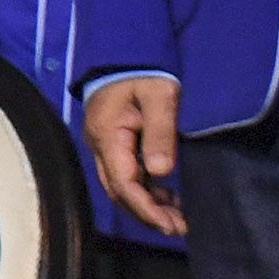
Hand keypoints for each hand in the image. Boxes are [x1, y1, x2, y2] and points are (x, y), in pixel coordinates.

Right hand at [83, 75, 185, 239]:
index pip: (123, 183)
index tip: (171, 225)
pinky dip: (146, 190)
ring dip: (147, 204)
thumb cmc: (145, 70)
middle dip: (147, 213)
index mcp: (108, 135)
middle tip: (178, 228)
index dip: (146, 209)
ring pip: (121, 185)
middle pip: (119, 191)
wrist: (126, 50)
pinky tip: (167, 196)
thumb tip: (162, 172)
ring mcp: (105, 144)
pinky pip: (126, 174)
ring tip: (177, 218)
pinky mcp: (114, 142)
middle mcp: (100, 145)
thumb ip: (160, 133)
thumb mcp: (160, 96)